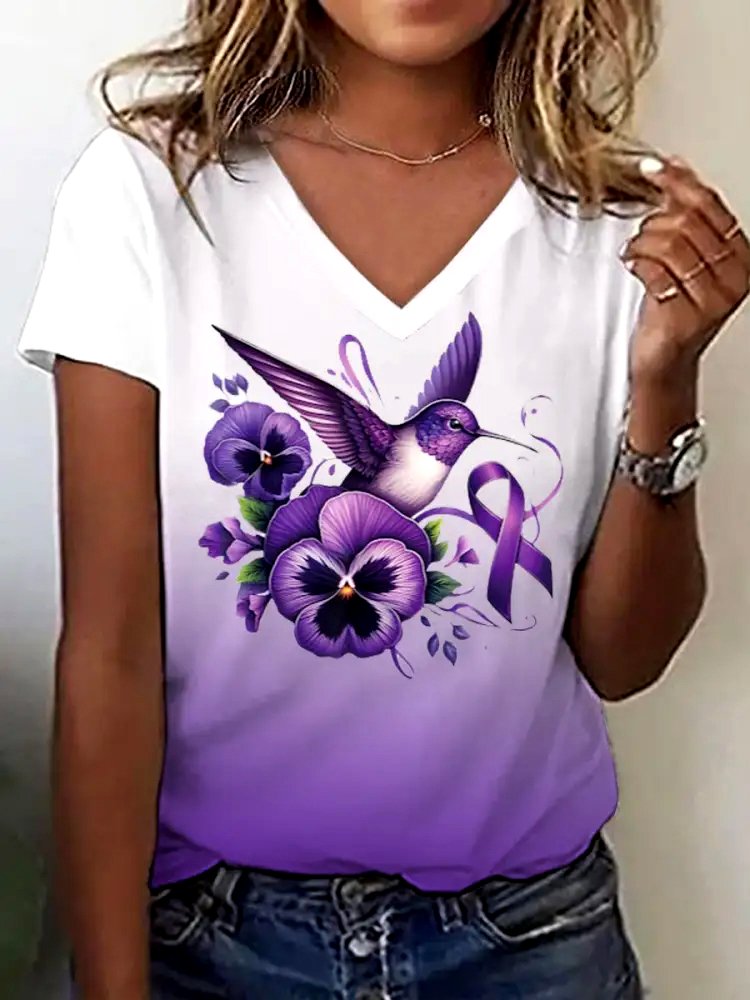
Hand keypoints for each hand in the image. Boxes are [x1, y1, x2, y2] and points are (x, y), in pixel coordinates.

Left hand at [621, 156, 749, 386]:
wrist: (664, 359)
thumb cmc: (673, 308)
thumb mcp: (686, 257)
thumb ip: (685, 214)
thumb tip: (675, 165)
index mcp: (742, 255)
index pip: (710, 205)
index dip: (677, 182)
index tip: (651, 168)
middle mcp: (735, 276)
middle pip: (687, 222)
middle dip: (654, 222)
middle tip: (641, 236)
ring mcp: (713, 298)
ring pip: (670, 243)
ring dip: (642, 243)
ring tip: (635, 254)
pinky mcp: (686, 315)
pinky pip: (654, 271)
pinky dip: (636, 263)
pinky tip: (633, 266)